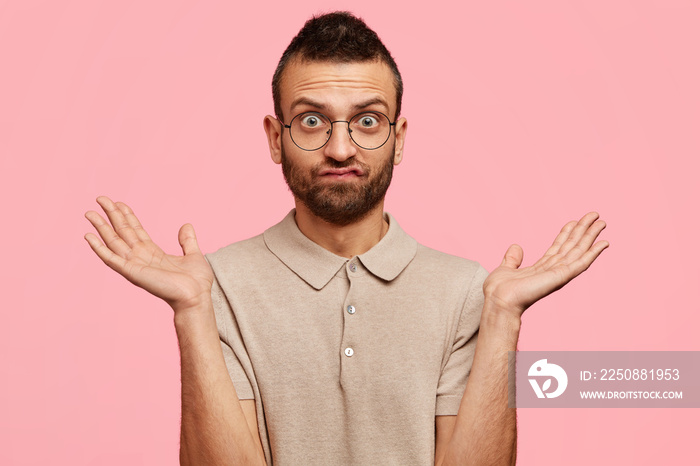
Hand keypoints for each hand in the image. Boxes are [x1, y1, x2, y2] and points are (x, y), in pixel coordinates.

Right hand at [84, 196, 212, 312]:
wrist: (196, 297)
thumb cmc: (196, 282)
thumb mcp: (193, 255)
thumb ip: (187, 241)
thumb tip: (186, 226)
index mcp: (153, 252)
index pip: (135, 230)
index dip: (126, 216)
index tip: (118, 202)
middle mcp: (141, 257)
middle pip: (122, 232)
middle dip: (111, 215)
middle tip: (100, 198)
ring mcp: (134, 264)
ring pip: (113, 242)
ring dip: (101, 227)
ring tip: (89, 213)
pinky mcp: (132, 272)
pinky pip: (111, 259)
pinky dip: (99, 248)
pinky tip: (88, 236)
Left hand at [483, 212, 608, 316]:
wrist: (499, 301)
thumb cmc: (499, 291)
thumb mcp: (505, 268)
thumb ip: (512, 259)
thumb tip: (516, 247)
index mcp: (541, 268)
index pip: (559, 247)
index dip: (568, 233)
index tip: (576, 220)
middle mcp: (553, 270)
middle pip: (572, 246)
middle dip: (584, 230)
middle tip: (596, 215)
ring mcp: (559, 273)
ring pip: (579, 251)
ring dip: (591, 236)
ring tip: (602, 222)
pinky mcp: (561, 277)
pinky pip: (581, 263)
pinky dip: (593, 253)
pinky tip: (604, 243)